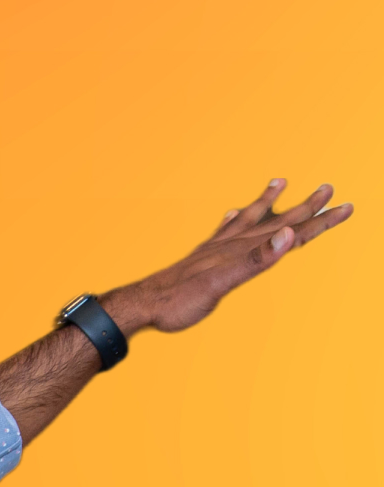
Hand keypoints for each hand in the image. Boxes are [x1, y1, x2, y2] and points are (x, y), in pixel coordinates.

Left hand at [104, 179, 353, 335]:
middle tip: (329, 187)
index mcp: (241, 250)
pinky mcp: (199, 259)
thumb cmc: (179, 300)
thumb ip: (256, 261)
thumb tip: (289, 234)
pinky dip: (232, 220)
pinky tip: (231, 215)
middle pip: (275, 221)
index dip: (320, 220)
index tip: (347, 206)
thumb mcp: (221, 285)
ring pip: (248, 219)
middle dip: (304, 206)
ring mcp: (213, 249)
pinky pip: (222, 232)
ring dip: (267, 202)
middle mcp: (229, 244)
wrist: (140, 305)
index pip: (290, 232)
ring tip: (279, 181)